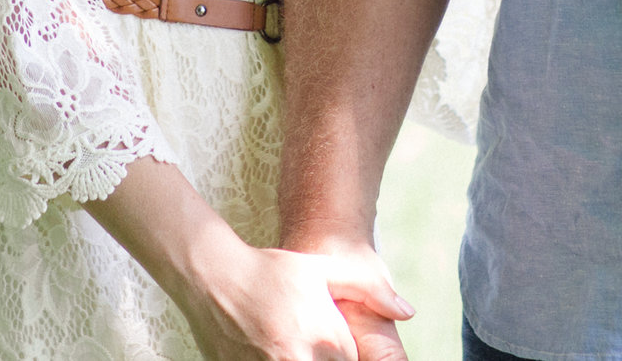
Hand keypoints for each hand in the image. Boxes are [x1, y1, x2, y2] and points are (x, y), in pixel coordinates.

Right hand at [174, 237, 412, 360]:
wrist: (215, 276)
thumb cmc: (272, 270)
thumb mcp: (323, 269)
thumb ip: (370, 288)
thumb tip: (406, 312)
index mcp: (328, 342)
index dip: (347, 352)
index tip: (333, 339)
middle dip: (327, 356)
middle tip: (309, 339)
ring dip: (298, 359)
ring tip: (290, 341)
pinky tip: (269, 346)